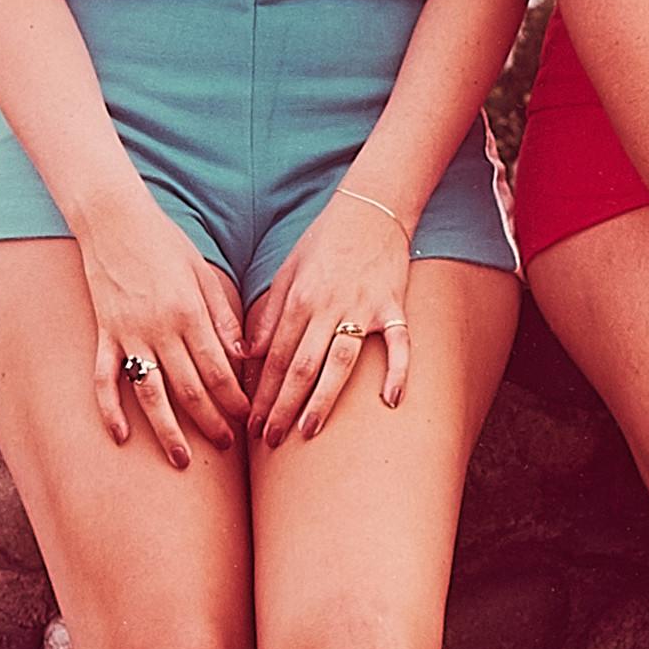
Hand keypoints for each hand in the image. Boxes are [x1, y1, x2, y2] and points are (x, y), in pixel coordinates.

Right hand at [78, 192, 249, 464]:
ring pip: (150, 393)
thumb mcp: (204, 272)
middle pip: (190, 388)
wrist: (113, 219)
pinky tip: (120, 437)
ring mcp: (128, 333)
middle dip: (211, 422)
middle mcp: (160, 328)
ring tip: (182, 460)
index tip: (247, 418)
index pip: (219, 369)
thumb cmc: (165, 242)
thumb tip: (243, 358)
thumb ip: (223, 316)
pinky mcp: (104, 333)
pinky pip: (105, 378)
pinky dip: (110, 409)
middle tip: (226, 446)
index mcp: (191, 312)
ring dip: (167, 430)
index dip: (235, 399)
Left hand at [244, 191, 412, 444]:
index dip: (261, 393)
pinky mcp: (393, 306)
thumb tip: (249, 354)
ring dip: (322, 399)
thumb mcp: (288, 271)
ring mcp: (363, 308)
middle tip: (271, 439)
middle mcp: (328, 307)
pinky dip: (397, 371)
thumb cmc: (325, 241)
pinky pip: (399, 344)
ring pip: (339, 362)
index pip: (274, 356)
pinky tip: (391, 401)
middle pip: (301, 366)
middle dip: (282, 406)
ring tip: (309, 430)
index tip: (251, 423)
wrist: (372, 209)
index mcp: (299, 299)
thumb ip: (271, 313)